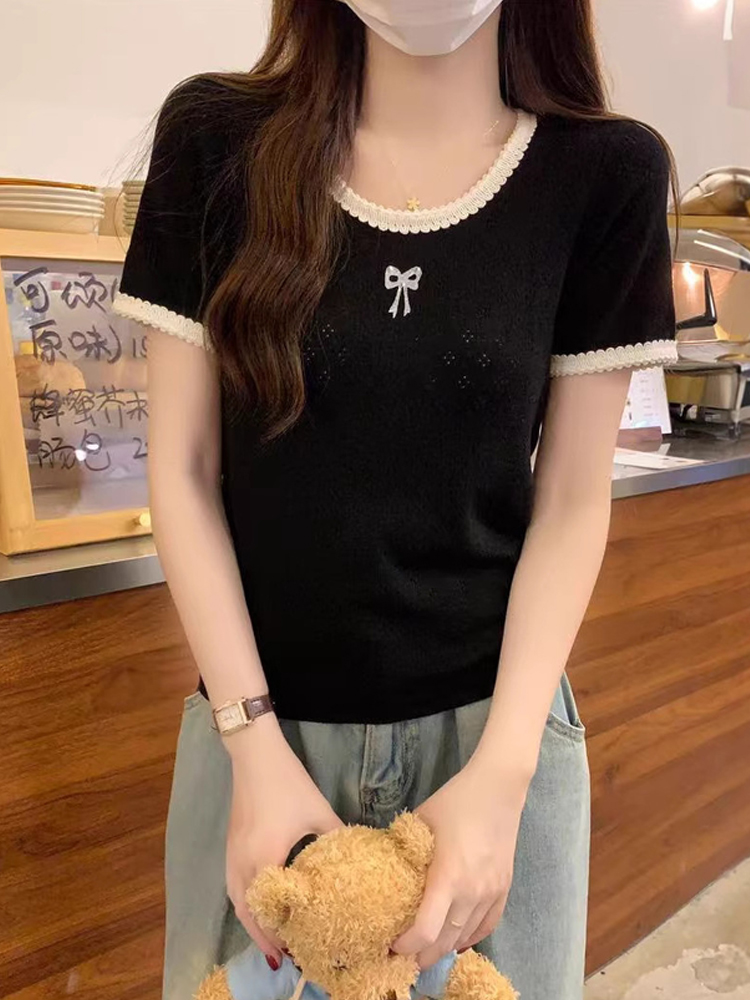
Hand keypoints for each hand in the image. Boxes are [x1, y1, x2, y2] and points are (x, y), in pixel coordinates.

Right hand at [225, 718, 342, 964]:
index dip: (281, 934)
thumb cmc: (288, 782)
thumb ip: (336, 839)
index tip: (299, 952)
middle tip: (286, 955)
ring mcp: (231, 855)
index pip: (269, 910)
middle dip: (265, 936)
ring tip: (274, 937)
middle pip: (248, 913)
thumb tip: (358, 863)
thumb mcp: (318, 812)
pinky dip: (247, 903)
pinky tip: (262, 905)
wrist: (255, 755)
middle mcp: (241, 863)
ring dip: (254, 922)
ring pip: (238, 902)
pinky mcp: (230, 846)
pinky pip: (235, 887)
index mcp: (265, 858)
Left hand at [391, 754, 530, 968]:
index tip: (391, 944)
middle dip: (422, 955)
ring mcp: (491, 892)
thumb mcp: (420, 821)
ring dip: (444, 948)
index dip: (406, 945)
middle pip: (445, 942)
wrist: (498, 789)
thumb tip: (384, 865)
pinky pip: (487, 926)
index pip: (426, 930)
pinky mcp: (504, 888)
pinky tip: (456, 941)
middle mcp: (472, 891)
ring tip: (425, 949)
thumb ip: (404, 849)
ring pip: (465, 937)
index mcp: (448, 876)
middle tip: (403, 956)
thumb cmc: (455, 801)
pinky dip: (470, 938)